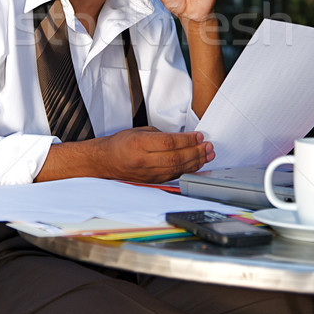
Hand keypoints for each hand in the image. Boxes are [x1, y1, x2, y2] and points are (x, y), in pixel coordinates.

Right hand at [92, 126, 214, 182]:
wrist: (106, 162)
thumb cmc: (121, 144)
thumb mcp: (140, 131)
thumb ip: (161, 136)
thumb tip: (183, 139)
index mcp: (139, 144)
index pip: (169, 143)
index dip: (187, 140)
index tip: (199, 136)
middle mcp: (143, 160)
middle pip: (175, 157)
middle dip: (196, 152)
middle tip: (208, 146)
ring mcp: (148, 173)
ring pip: (177, 169)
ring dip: (195, 162)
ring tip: (208, 155)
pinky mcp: (152, 181)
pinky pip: (173, 175)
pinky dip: (187, 170)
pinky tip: (197, 164)